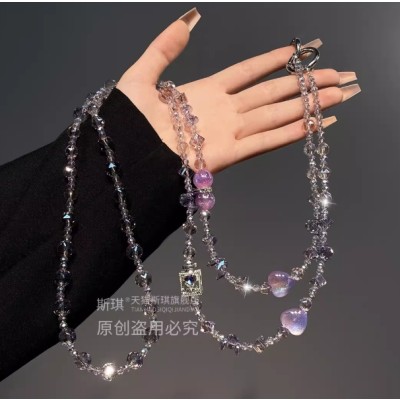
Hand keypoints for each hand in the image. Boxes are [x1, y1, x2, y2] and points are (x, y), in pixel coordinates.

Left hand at [117, 8, 359, 172]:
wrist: (126, 156)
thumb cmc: (130, 119)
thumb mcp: (142, 73)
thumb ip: (166, 46)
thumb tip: (191, 18)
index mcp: (207, 91)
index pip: (247, 71)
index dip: (273, 60)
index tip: (299, 50)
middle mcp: (225, 110)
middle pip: (272, 92)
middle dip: (306, 83)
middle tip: (338, 74)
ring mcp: (230, 132)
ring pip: (277, 114)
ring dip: (308, 105)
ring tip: (338, 95)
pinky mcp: (230, 154)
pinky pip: (266, 140)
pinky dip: (292, 133)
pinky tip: (316, 124)